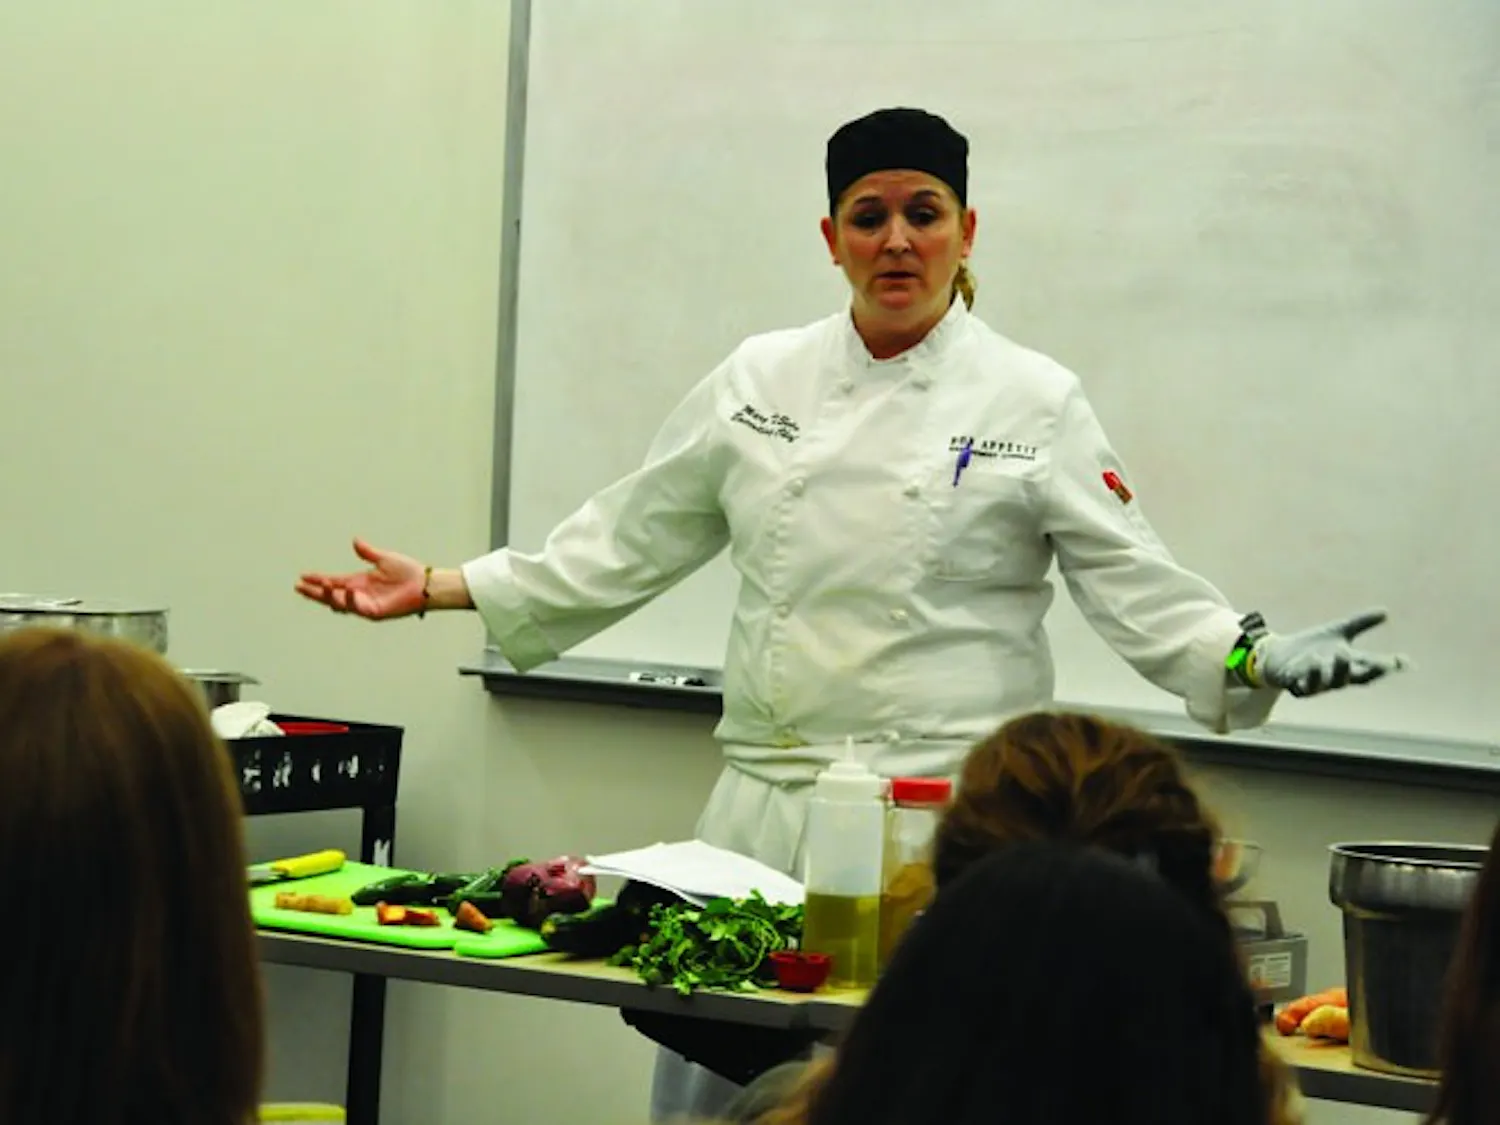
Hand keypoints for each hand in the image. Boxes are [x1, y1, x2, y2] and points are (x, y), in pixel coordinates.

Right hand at [295, 538, 426, 619]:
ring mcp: (365, 604)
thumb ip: (368, 552)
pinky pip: (358, 608)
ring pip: (340, 605)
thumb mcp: (384, 558)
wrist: (425, 583)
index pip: (332, 582)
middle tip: (299, 588)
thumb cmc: (407, 571)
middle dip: (314, 593)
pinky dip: (350, 601)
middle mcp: (358, 594)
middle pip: (330, 595)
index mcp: (358, 582)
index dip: (317, 580)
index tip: (302, 577)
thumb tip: (355, 540)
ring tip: (320, 587)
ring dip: (329, 597)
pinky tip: (345, 591)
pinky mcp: (375, 612)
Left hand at [1252, 609, 1407, 697]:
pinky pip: (1304, 684)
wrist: (1280, 655)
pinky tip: (1312, 658)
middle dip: (1369, 671)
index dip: (1388, 665)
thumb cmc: (1313, 646)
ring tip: (1341, 652)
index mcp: (1348, 665)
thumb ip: (1360, 623)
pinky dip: (1309, 674)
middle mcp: (1335, 677)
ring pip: (1331, 683)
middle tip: (1382, 662)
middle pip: (1356, 677)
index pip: (1372, 667)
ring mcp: (1317, 683)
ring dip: (1338, 669)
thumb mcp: (1337, 631)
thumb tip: (1386, 612)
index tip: (1403, 660)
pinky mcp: (1296, 685)